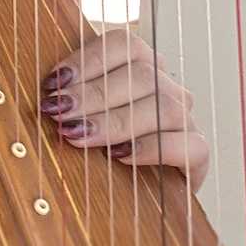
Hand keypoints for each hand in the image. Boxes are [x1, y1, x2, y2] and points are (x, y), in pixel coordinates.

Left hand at [39, 32, 209, 189]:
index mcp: (140, 66)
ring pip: (163, 107)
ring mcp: (185, 120)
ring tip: (79, 136)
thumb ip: (66, 87)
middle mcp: (166, 87)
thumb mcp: (77, 115)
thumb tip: (48, 58)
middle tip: (59, 113)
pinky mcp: (197, 155)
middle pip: (141, 75)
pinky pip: (188, 144)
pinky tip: (120, 157)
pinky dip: (151, 149)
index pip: (124, 45)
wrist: (129, 200)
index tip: (54, 82)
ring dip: (116, 121)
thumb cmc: (96, 149)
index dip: (88, 60)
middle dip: (94, 94)